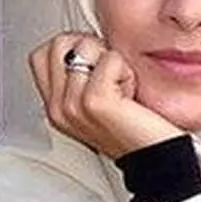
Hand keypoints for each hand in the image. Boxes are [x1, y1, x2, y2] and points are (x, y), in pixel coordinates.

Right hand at [29, 33, 183, 159]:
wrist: (157, 160)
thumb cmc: (138, 131)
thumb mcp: (98, 101)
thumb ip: (82, 76)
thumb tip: (86, 41)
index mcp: (56, 107)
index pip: (43, 53)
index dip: (72, 48)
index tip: (96, 66)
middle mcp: (59, 107)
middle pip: (58, 43)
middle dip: (90, 48)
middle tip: (111, 76)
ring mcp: (72, 105)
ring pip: (84, 46)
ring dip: (113, 61)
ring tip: (122, 88)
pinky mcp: (94, 101)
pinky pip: (110, 59)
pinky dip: (127, 71)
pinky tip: (130, 94)